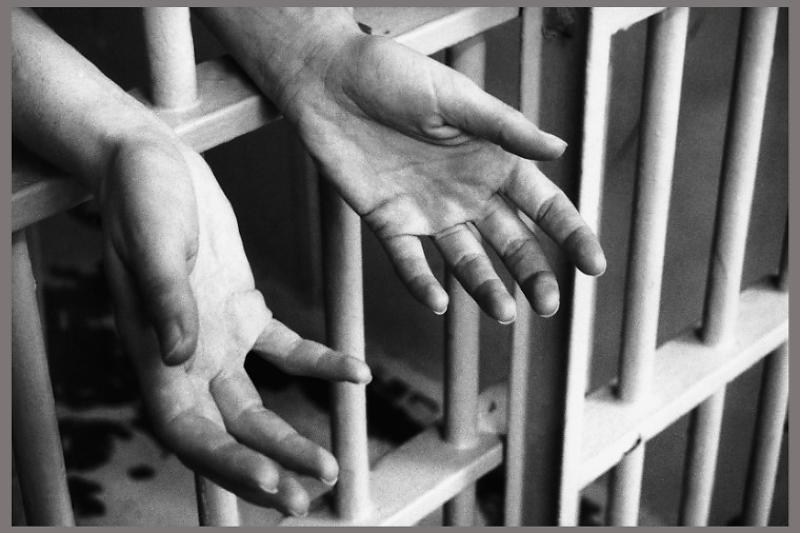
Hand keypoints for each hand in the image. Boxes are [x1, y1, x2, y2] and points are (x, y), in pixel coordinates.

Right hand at [101, 140, 370, 515]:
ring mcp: (216, 336)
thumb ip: (166, 300)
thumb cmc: (140, 194)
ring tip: (331, 465)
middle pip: (227, 432)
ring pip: (256, 405)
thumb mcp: (153, 240)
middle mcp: (186, 356)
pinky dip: (319, 364)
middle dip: (267, 467)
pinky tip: (356, 373)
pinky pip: (285, 348)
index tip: (272, 483)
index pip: (187, 429)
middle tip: (310, 496)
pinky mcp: (242, 308)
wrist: (153, 159)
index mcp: (155, 351)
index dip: (225, 464)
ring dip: (291, 437)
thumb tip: (176, 358)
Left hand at [278, 33, 605, 321]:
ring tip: (504, 314)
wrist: (325, 80)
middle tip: (548, 304)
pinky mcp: (389, 221)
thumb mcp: (453, 97)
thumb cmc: (391, 74)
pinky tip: (439, 302)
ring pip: (466, 260)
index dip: (570, 235)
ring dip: (486, 288)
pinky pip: (409, 261)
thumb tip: (559, 149)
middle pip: (511, 241)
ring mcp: (429, 210)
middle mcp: (467, 191)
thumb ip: (504, 128)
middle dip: (533, 273)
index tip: (594, 265)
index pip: (543, 204)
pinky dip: (422, 283)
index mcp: (492, 159)